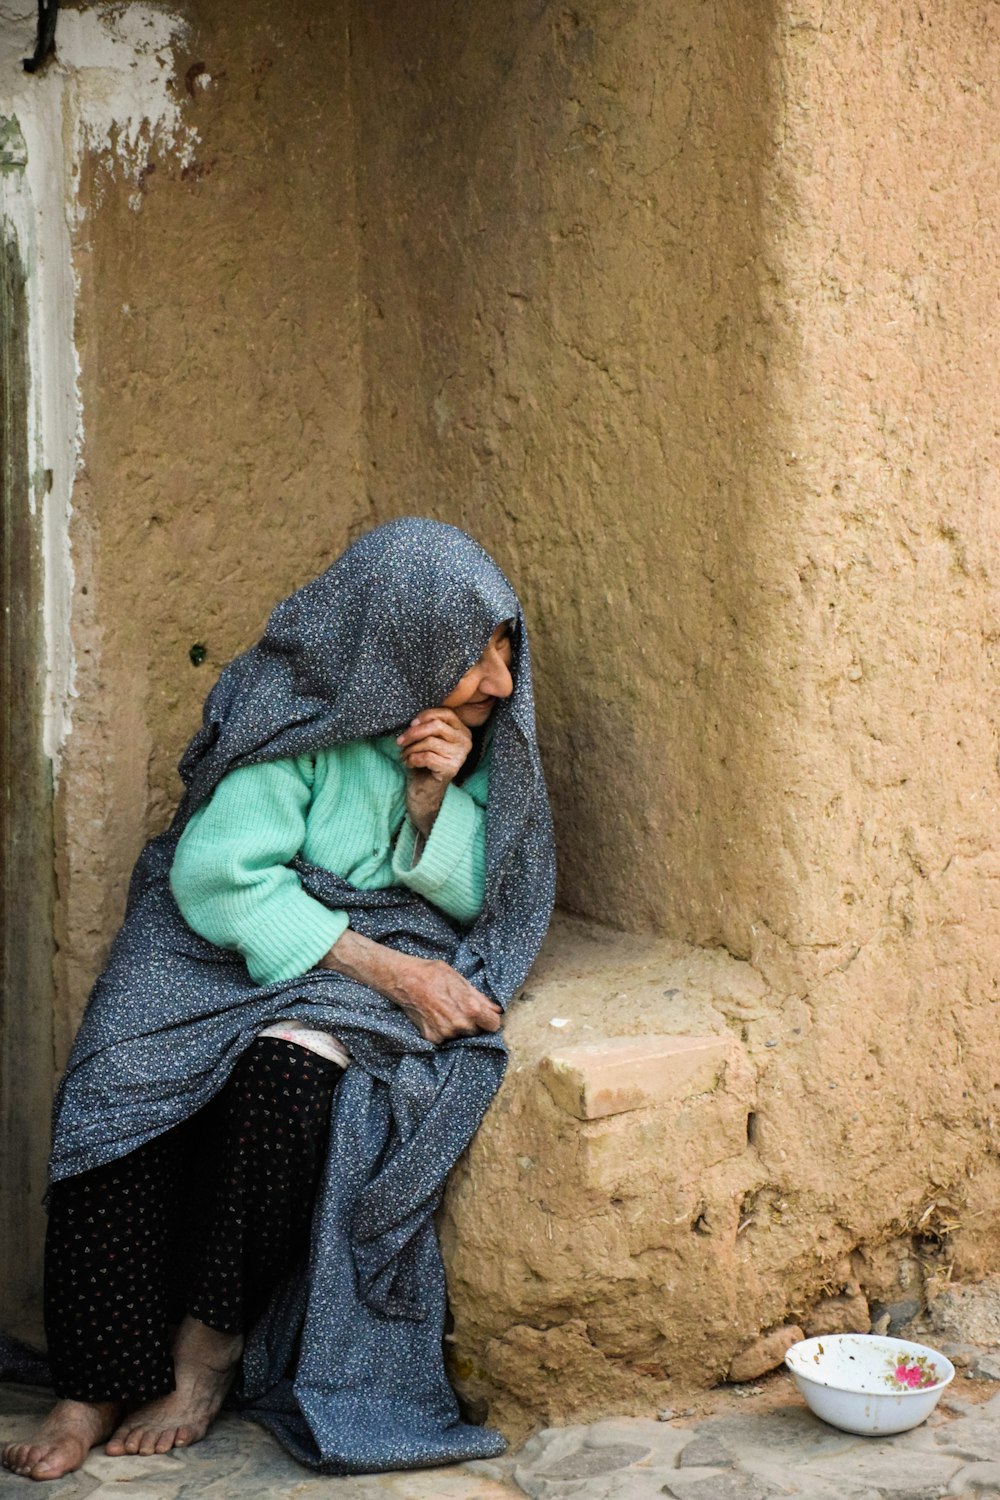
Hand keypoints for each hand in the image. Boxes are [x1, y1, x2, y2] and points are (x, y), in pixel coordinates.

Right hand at [389, 956, 502, 1043]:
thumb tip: (497, 1010)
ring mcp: (445, 1032)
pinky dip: (442, 1030)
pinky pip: (445, 1038)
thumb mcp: (461, 980)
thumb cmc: (435, 974)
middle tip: (459, 1008)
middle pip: (476, 1031)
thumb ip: (481, 998)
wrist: (406, 980)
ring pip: (460, 1035)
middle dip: (472, 1022)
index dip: (490, 1019)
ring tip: (445, 1010)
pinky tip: (435, 1016)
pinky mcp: (432, 1037)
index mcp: (471, 1009)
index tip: (485, 1016)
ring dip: (457, 1027)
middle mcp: (460, 1024)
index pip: (493, 1025)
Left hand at [396, 708, 472, 836]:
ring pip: (429, 742)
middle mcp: (466, 741)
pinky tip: (409, 764)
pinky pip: (426, 757)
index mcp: (462, 730)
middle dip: (413, 732)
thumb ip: (427, 725)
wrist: (424, 791)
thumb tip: (414, 721)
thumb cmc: (424, 762)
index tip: (410, 724)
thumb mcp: (427, 738)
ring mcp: (460, 756)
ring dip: (410, 749)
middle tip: (400, 741)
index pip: (446, 713)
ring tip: (404, 755)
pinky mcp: (451, 769)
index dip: (425, 716)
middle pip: (436, 726)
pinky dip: (412, 759)